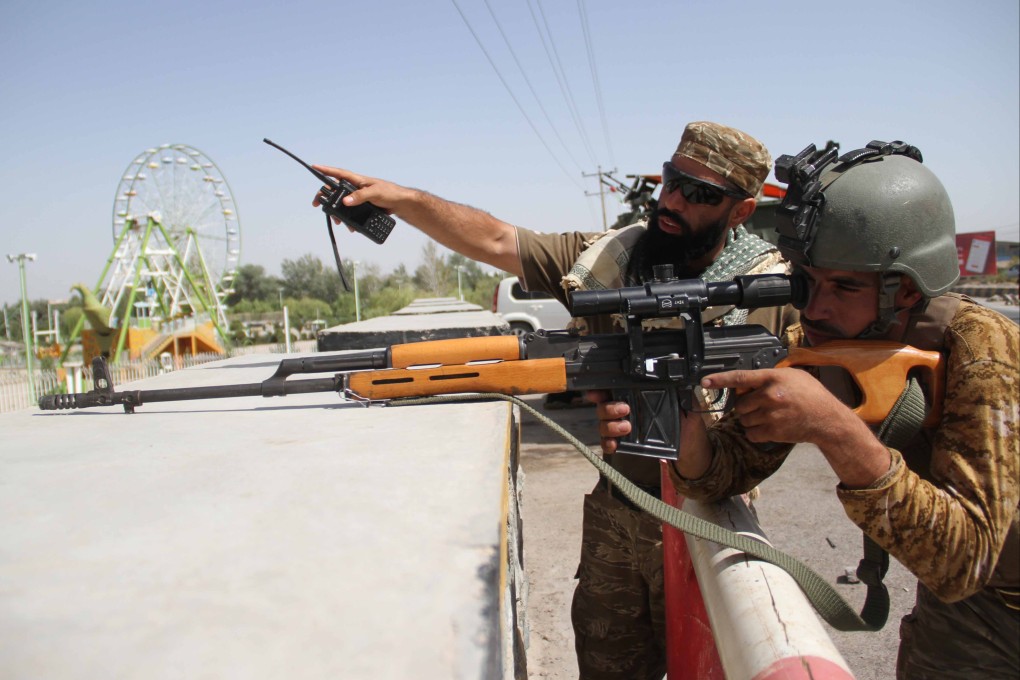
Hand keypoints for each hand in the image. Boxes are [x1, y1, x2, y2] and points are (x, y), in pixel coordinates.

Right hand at [311, 165, 406, 222]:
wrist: (400, 204)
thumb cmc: (390, 193)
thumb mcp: (375, 193)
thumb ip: (360, 196)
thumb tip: (345, 201)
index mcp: (357, 180)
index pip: (339, 174)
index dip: (326, 170)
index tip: (314, 167)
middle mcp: (355, 187)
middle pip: (336, 191)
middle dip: (326, 198)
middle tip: (317, 205)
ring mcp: (358, 197)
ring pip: (342, 203)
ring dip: (337, 212)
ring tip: (337, 221)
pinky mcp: (362, 206)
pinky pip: (350, 212)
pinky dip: (347, 219)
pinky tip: (348, 225)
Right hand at [587, 388, 712, 477]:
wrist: (691, 446)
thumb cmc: (686, 421)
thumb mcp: (684, 402)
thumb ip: (678, 389)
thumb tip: (675, 377)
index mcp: (636, 395)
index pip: (612, 389)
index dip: (600, 389)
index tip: (598, 392)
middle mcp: (625, 410)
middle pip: (602, 406)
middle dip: (608, 407)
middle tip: (625, 409)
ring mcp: (622, 427)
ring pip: (603, 424)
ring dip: (610, 425)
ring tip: (627, 427)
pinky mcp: (625, 444)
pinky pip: (607, 443)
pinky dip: (608, 443)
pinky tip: (615, 444)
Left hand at [701, 368, 850, 445]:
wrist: (827, 419)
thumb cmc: (812, 395)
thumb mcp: (793, 375)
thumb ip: (769, 376)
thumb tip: (747, 382)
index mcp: (773, 378)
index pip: (739, 377)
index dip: (719, 379)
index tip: (705, 381)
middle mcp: (770, 396)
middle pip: (740, 403)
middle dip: (746, 405)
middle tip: (761, 405)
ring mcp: (771, 415)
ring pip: (744, 419)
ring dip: (751, 419)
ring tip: (769, 416)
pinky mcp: (773, 431)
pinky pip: (751, 433)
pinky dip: (755, 432)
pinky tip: (769, 427)